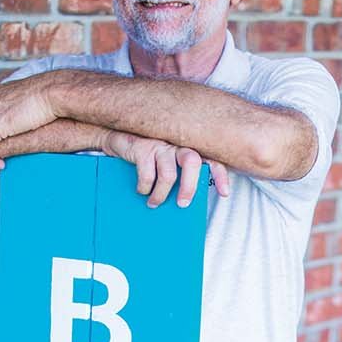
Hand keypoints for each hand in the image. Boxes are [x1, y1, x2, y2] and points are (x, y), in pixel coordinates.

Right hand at [103, 130, 228, 207]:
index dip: (220, 175)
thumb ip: (178, 173)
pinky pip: (148, 174)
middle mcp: (177, 143)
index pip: (211, 157)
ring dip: (161, 194)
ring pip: (169, 174)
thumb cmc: (146, 154)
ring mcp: (160, 144)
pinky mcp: (143, 148)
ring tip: (154, 203)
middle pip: (192, 162)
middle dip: (190, 187)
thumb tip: (182, 202)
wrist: (117, 137)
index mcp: (188, 147)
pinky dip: (144, 188)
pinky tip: (142, 190)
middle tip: (182, 204)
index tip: (224, 193)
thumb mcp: (166, 162)